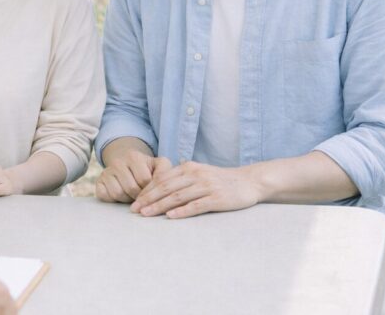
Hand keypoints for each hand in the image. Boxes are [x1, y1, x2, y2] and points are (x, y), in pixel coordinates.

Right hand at [96, 150, 170, 202]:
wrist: (124, 162)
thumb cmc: (146, 168)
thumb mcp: (158, 165)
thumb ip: (165, 171)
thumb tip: (165, 184)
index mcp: (134, 157)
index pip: (144, 180)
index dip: (150, 189)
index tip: (152, 190)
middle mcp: (118, 162)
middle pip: (131, 188)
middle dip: (139, 196)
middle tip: (142, 195)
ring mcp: (106, 172)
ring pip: (118, 193)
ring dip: (127, 199)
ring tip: (132, 195)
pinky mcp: (98, 181)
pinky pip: (105, 195)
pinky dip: (113, 199)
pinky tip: (120, 195)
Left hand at [131, 161, 261, 218]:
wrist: (250, 181)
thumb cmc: (220, 180)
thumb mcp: (199, 173)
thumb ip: (181, 177)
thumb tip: (158, 185)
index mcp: (188, 167)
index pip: (162, 179)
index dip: (146, 191)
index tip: (135, 202)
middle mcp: (195, 175)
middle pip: (166, 187)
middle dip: (148, 199)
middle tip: (135, 210)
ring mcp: (206, 186)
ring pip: (177, 196)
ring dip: (159, 206)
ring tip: (146, 214)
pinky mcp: (217, 199)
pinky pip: (196, 205)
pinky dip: (182, 211)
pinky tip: (171, 217)